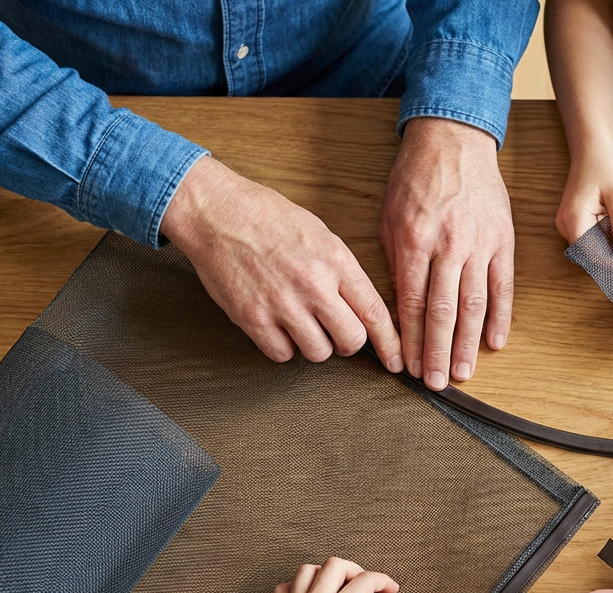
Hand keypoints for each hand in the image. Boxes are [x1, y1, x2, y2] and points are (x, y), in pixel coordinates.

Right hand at [162, 156, 402, 370]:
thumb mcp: (319, 233)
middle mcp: (314, 285)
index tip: (395, 358)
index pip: (374, 312)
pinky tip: (277, 327)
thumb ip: (342, 270)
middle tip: (335, 333)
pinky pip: (281, 354)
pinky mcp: (253, 318)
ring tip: (300, 323)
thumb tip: (359, 303)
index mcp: (335, 261)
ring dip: (313, 344)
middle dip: (347, 342)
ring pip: (317, 353)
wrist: (217, 212)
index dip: (390, 343)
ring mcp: (283, 304)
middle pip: (351, 341)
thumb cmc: (265, 216)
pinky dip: (282, 347)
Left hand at [380, 117, 513, 389]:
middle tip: (434, 384)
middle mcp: (448, 246)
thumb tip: (399, 308)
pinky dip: (500, 316)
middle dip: (436, 352)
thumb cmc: (415, 178)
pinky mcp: (502, 240)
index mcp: (414, 241)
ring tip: (461, 373)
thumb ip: (395, 263)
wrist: (454, 140)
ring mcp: (479, 244)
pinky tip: (494, 342)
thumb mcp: (389, 218)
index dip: (409, 340)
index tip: (406, 367)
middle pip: (442, 311)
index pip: (411, 303)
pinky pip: (503, 286)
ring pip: (473, 305)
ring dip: (467, 344)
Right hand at [555, 144, 612, 252]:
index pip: (590, 255)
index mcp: (574, 220)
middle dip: (611, 255)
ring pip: (589, 247)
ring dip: (608, 246)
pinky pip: (588, 238)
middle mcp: (565, 226)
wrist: (590, 151)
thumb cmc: (603, 167)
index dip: (609, 263)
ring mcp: (567, 224)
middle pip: (588, 254)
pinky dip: (603, 237)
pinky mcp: (572, 222)